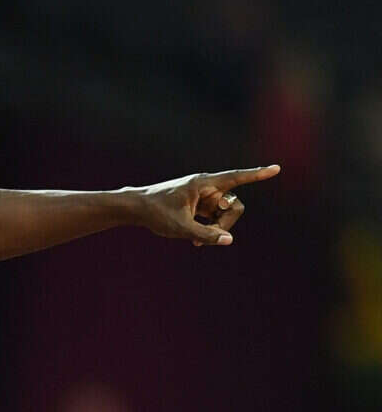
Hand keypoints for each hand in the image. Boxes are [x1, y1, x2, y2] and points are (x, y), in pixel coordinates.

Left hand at [134, 165, 279, 246]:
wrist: (135, 209)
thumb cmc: (155, 213)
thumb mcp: (180, 227)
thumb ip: (205, 235)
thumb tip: (229, 240)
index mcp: (204, 184)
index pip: (236, 177)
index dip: (257, 175)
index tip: (276, 169)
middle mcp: (208, 188)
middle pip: (234, 206)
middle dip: (226, 224)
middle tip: (208, 238)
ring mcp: (204, 198)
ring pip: (225, 215)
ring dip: (216, 230)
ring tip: (197, 241)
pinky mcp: (200, 207)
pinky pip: (215, 219)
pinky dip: (209, 230)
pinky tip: (195, 241)